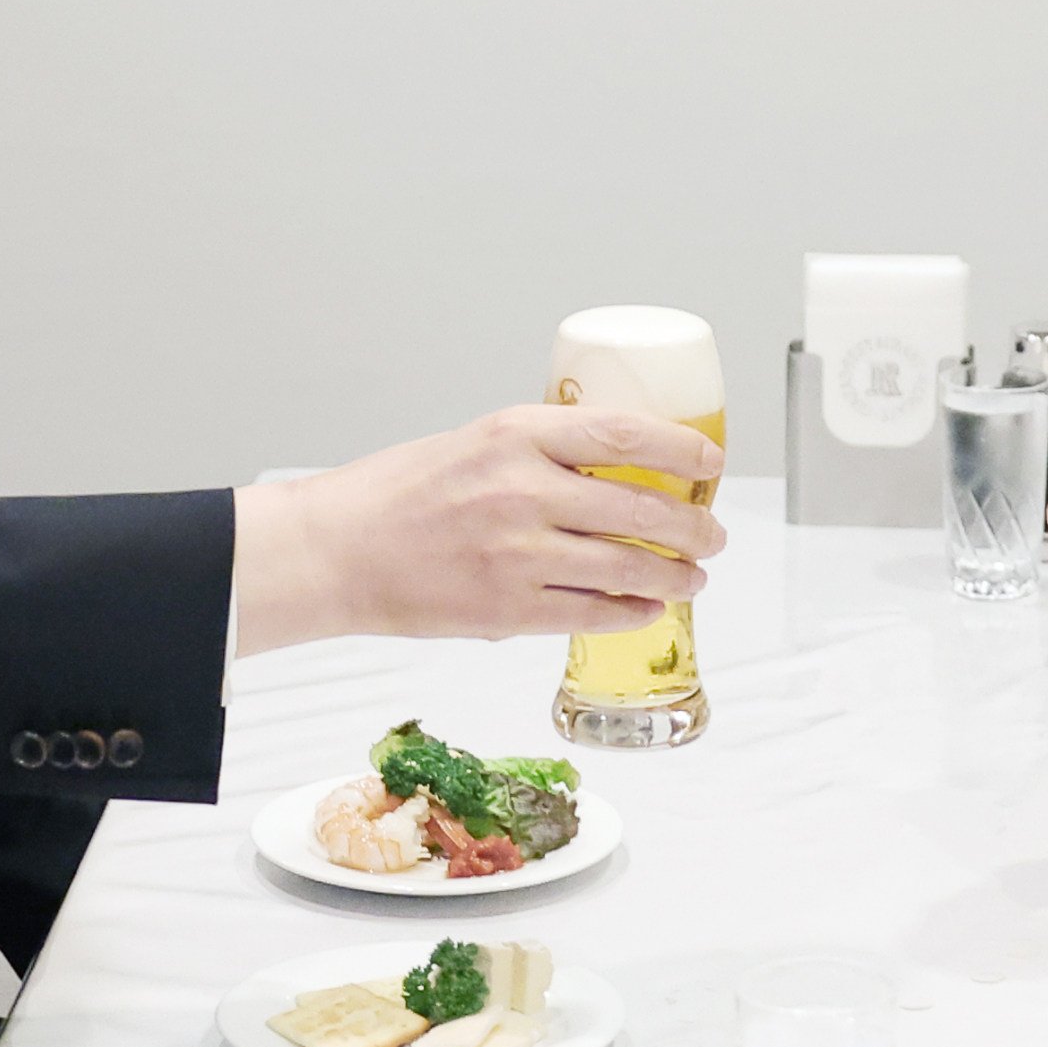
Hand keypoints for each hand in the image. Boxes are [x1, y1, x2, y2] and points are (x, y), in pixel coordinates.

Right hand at [235, 406, 725, 653]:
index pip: (625, 433)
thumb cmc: (398, 495)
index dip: (682, 448)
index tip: (710, 460)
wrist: (334, 551)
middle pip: (641, 506)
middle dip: (694, 526)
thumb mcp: (474, 443)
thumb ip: (540, 453)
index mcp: (514, 434)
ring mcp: (517, 552)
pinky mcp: (507, 608)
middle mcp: (521, 489)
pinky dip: (632, 612)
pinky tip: (648, 608)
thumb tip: (614, 469)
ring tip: (694, 576)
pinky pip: (593, 612)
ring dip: (676, 574)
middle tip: (713, 533)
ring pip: (628, 565)